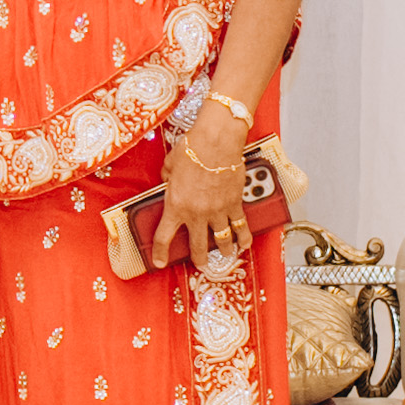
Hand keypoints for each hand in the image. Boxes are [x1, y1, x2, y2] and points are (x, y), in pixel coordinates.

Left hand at [157, 134, 255, 261]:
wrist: (216, 141)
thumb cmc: (192, 148)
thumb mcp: (169, 164)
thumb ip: (167, 177)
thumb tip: (168, 180)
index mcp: (175, 205)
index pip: (164, 237)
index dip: (160, 253)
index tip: (159, 262)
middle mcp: (196, 213)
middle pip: (197, 246)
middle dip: (199, 259)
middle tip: (201, 264)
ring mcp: (217, 211)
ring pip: (221, 240)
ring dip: (223, 249)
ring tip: (225, 254)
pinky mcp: (234, 204)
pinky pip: (240, 226)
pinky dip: (243, 237)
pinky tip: (244, 243)